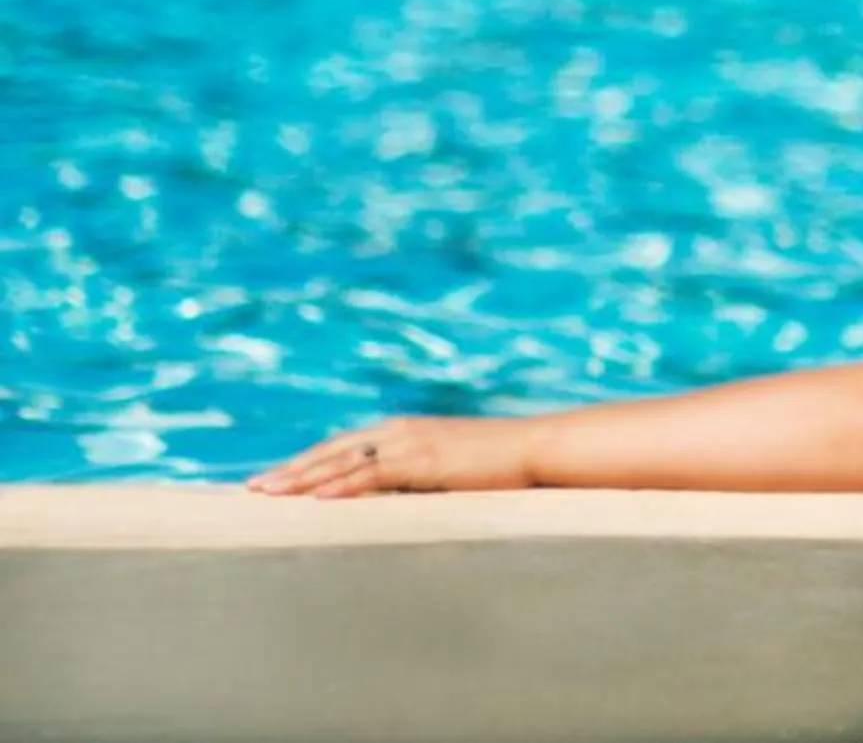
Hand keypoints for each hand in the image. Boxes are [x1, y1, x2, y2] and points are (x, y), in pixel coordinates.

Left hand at [250, 416, 535, 497]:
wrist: (535, 447)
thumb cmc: (499, 463)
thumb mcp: (448, 470)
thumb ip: (416, 480)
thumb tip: (393, 504)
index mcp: (403, 431)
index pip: (342, 446)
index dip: (306, 462)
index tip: (274, 477)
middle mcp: (399, 431)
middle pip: (332, 450)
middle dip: (291, 470)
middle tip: (252, 488)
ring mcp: (410, 443)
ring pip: (343, 460)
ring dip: (303, 478)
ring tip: (269, 494)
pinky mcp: (424, 460)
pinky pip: (373, 474)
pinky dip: (342, 485)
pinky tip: (316, 498)